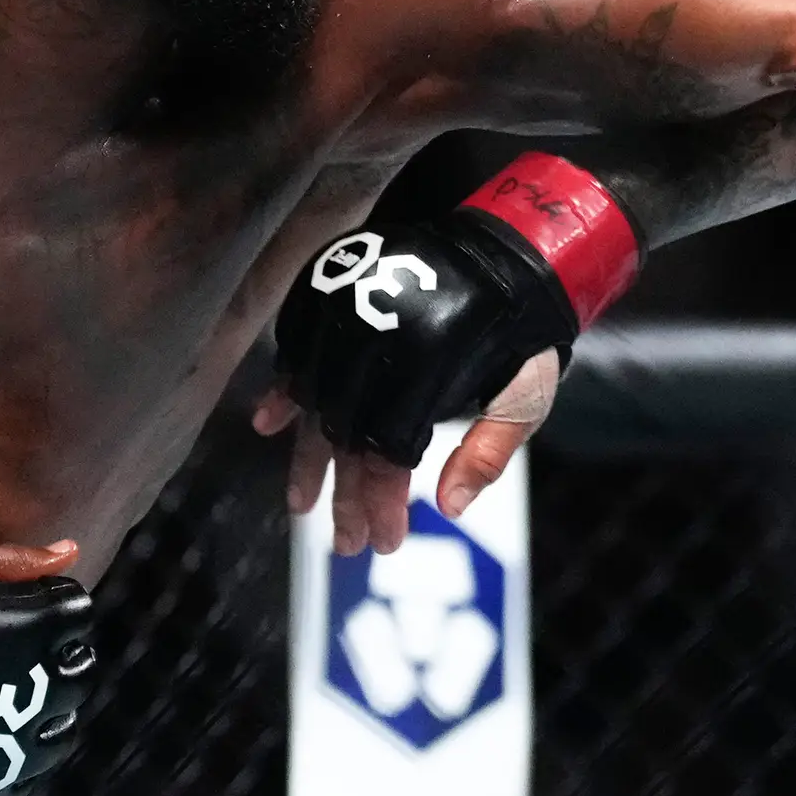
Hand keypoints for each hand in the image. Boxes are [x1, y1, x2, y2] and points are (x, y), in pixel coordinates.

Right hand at [268, 169, 618, 556]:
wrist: (512, 250)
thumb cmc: (525, 333)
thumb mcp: (526, 396)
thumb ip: (489, 453)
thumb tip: (448, 508)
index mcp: (428, 366)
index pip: (389, 452)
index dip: (381, 503)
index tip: (382, 544)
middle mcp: (381, 338)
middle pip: (348, 436)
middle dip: (346, 497)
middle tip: (345, 546)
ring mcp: (352, 312)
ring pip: (317, 401)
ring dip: (308, 458)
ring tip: (300, 505)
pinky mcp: (337, 294)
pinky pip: (297, 349)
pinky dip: (284, 388)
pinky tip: (269, 424)